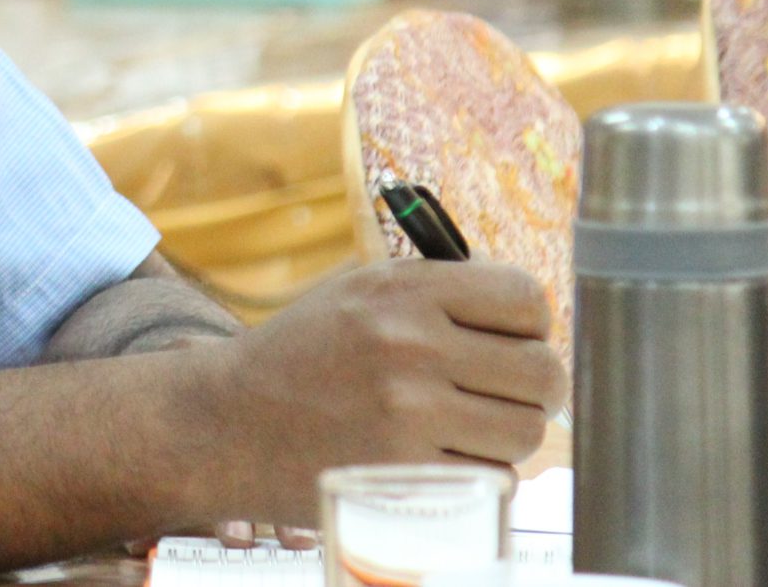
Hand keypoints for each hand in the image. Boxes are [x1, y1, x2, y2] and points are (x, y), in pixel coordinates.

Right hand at [188, 261, 564, 527]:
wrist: (226, 422)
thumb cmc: (300, 355)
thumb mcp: (359, 292)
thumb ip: (438, 293)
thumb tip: (526, 315)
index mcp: (403, 289)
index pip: (525, 298)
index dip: (531, 324)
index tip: (512, 341)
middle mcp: (409, 343)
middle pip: (541, 371)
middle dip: (533, 387)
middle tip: (504, 394)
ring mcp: (408, 412)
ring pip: (525, 431)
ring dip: (507, 434)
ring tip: (467, 429)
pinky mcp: (405, 473)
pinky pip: (495, 478)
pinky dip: (482, 474)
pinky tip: (444, 459)